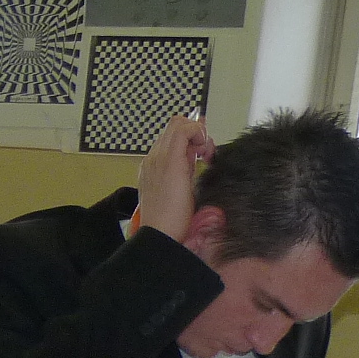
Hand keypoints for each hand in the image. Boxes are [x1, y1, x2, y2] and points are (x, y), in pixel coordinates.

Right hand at [136, 115, 215, 240]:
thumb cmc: (169, 221)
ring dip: (198, 133)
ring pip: (178, 123)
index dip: (191, 137)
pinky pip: (184, 130)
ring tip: (205, 154)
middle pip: (174, 125)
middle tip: (205, 152)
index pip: (171, 138)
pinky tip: (204, 152)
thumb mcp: (178, 192)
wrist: (159, 234)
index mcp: (152, 166)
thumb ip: (184, 173)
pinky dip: (198, 132)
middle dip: (196, 132)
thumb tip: (197, 159)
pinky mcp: (170, 160)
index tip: (202, 152)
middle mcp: (153, 158)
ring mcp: (159, 157)